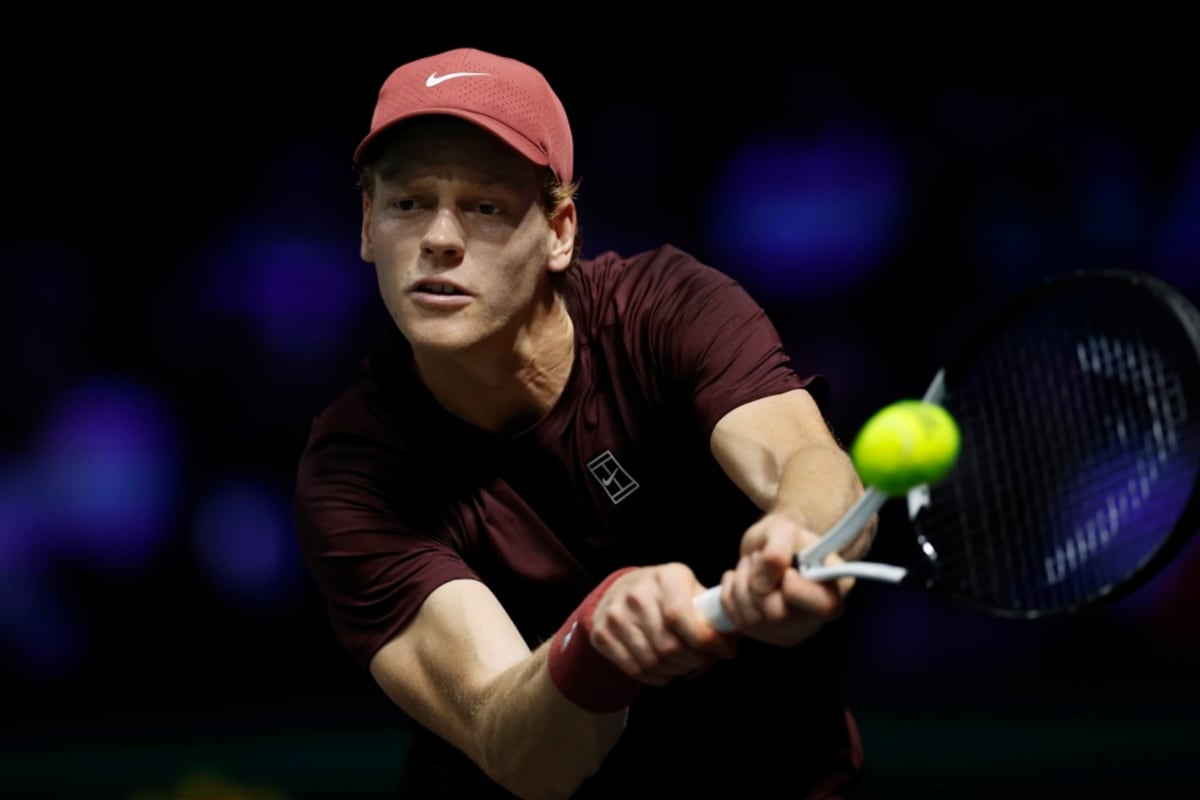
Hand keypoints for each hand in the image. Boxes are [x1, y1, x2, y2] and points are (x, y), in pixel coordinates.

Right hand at [589, 564, 738, 685]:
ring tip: (685, 665)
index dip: (705, 641)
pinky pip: (636, 670)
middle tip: (703, 661)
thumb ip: (711, 612)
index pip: (681, 616)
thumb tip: (731, 641)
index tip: (723, 650)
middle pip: (669, 646)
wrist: (619, 591)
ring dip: (676, 672)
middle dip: (694, 661)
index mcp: (666, 578)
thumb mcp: (689, 590)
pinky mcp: (602, 635)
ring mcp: (616, 615)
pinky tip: (665, 670)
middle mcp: (637, 594)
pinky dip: (657, 678)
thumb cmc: (665, 594)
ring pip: (653, 662)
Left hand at [716, 513, 853, 646]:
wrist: (771, 548)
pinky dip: (730, 593)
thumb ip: (779, 545)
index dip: (796, 586)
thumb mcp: (784, 528)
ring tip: (752, 565)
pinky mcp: (763, 635)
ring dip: (742, 582)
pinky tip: (743, 580)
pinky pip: (735, 620)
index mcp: (834, 591)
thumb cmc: (786, 539)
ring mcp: (788, 632)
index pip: (823, 606)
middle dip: (758, 579)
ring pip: (751, 618)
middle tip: (761, 558)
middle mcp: (815, 620)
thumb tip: (768, 571)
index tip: (787, 570)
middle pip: (777, 614)